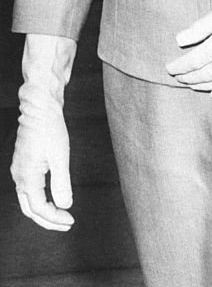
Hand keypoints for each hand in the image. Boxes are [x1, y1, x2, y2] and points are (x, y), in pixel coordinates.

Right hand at [10, 35, 75, 230]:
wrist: (39, 108)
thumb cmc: (50, 129)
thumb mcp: (60, 156)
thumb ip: (61, 182)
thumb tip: (65, 206)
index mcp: (26, 177)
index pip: (38, 209)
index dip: (54, 219)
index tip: (70, 221)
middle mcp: (19, 177)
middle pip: (30, 209)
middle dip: (47, 220)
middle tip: (66, 224)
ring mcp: (19, 171)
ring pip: (27, 201)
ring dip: (44, 211)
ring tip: (61, 216)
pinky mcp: (23, 164)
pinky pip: (29, 190)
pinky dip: (40, 199)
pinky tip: (53, 198)